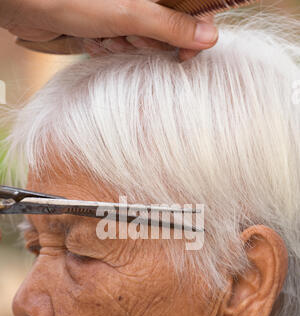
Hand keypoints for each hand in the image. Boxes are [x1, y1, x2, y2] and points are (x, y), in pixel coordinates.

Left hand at [0, 0, 217, 60]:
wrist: (26, 5)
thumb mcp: (129, 13)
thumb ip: (171, 25)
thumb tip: (208, 37)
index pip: (192, 8)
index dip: (193, 33)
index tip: (187, 54)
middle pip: (166, 28)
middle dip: (146, 41)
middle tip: (125, 34)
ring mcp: (122, 8)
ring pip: (141, 40)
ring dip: (123, 46)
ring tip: (103, 33)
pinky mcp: (106, 21)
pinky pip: (120, 44)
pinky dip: (107, 47)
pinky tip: (92, 37)